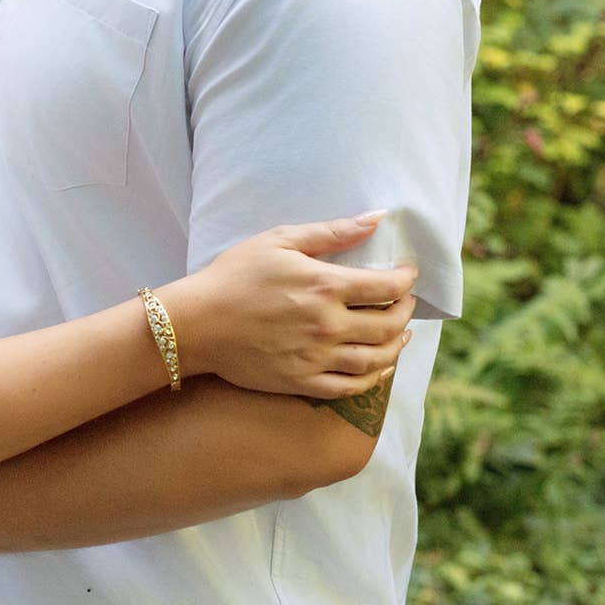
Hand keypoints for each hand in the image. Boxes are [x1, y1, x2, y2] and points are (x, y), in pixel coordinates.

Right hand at [161, 212, 417, 399]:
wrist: (197, 323)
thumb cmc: (234, 276)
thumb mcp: (280, 241)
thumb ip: (332, 232)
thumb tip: (377, 218)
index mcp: (326, 286)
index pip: (387, 286)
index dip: (406, 280)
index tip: (407, 275)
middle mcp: (328, 324)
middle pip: (390, 324)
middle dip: (405, 311)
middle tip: (405, 303)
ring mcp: (317, 357)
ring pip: (378, 358)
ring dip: (398, 345)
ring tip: (401, 335)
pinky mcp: (303, 381)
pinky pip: (352, 386)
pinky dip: (374, 378)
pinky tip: (379, 367)